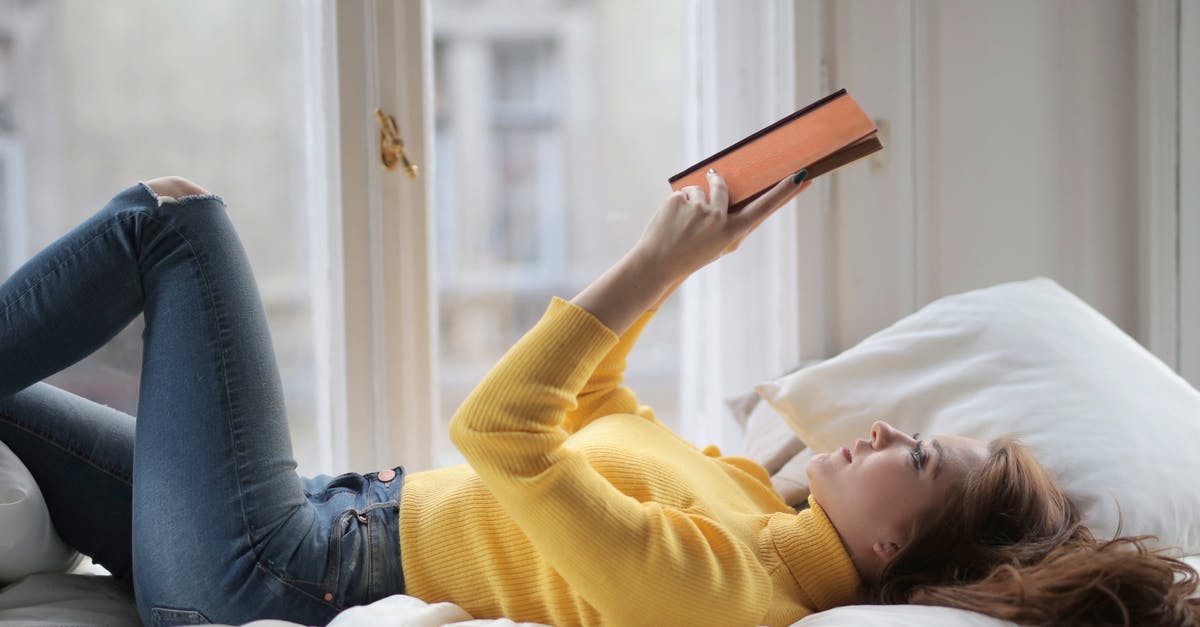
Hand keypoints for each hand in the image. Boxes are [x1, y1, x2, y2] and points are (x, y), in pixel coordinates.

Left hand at [630, 169, 812, 283]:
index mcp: (732, 232)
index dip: (784, 192)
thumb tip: (734, 189)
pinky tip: (671, 221)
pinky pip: (682, 191)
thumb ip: (732, 219)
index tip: (801, 176)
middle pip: (723, 186)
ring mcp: (697, 208)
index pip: (764, 208)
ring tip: (682, 224)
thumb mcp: (720, 244)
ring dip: (692, 199)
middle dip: (716, 184)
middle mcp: (718, 219)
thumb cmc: (692, 255)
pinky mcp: (678, 200)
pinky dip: (677, 203)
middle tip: (703, 199)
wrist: (657, 263)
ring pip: (699, 188)